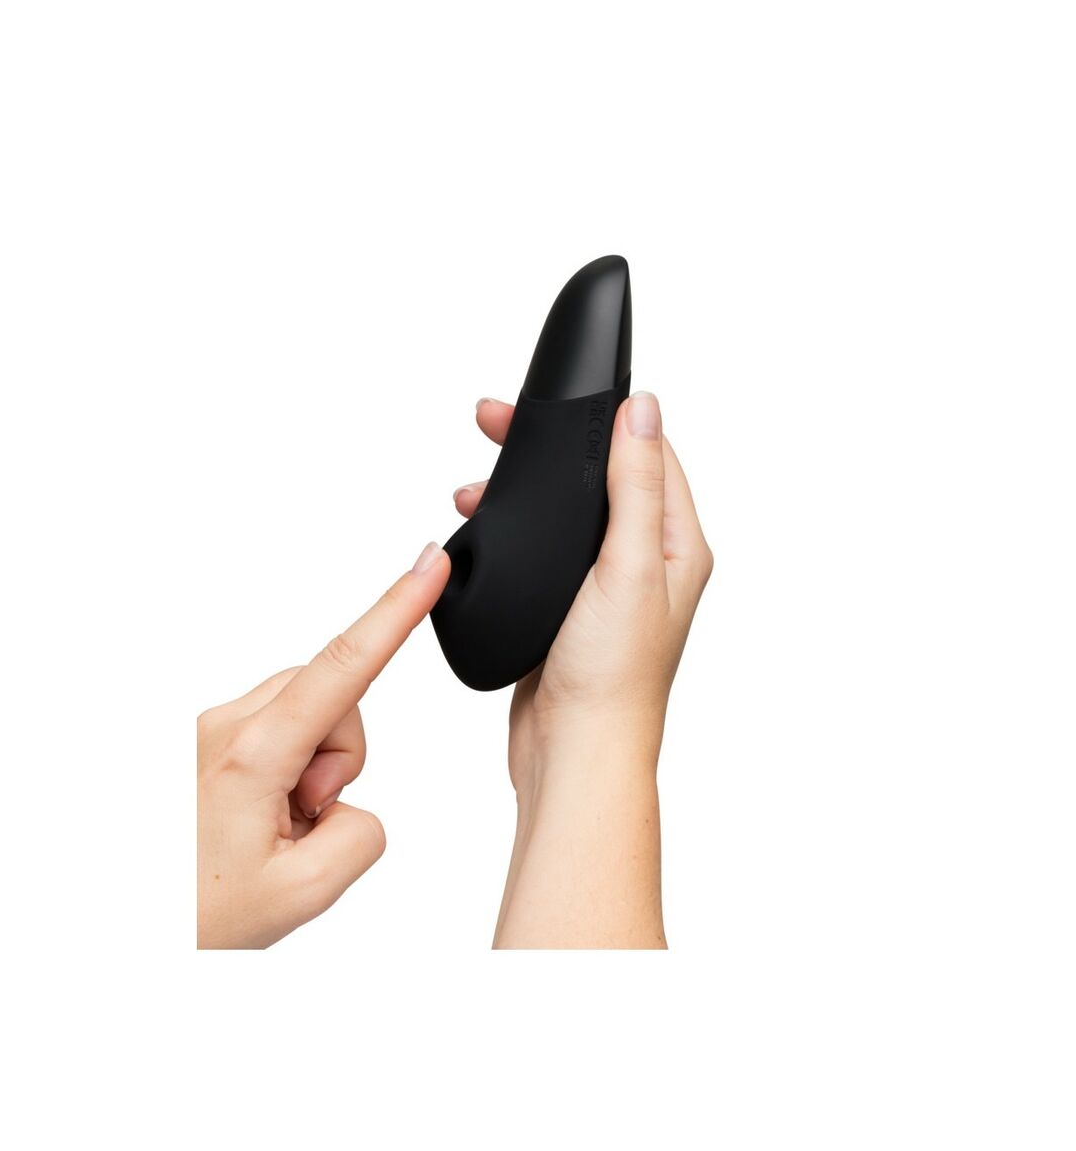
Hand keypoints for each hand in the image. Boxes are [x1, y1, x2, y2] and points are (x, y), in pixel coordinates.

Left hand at [197, 543, 449, 948]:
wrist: (124, 927)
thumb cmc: (194, 914)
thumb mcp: (304, 894)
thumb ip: (361, 834)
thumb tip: (347, 801)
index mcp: (251, 754)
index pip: (343, 667)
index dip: (396, 610)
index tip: (428, 564)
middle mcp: (225, 726)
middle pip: (332, 698)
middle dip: (342, 756)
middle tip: (304, 821)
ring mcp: (210, 732)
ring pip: (308, 715)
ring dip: (314, 770)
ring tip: (274, 829)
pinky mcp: (207, 742)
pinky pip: (279, 734)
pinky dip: (289, 773)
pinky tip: (257, 821)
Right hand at [453, 391, 711, 946]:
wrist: (573, 752)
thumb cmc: (610, 677)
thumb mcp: (630, 567)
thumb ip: (636, 488)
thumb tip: (645, 412)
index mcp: (676, 546)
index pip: (647, 455)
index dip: (604, 418)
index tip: (557, 398)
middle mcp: (645, 561)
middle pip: (598, 477)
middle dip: (548, 447)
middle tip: (494, 421)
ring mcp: (603, 585)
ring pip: (564, 511)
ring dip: (522, 488)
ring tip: (473, 484)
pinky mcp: (566, 607)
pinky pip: (542, 547)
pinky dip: (512, 527)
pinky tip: (481, 525)